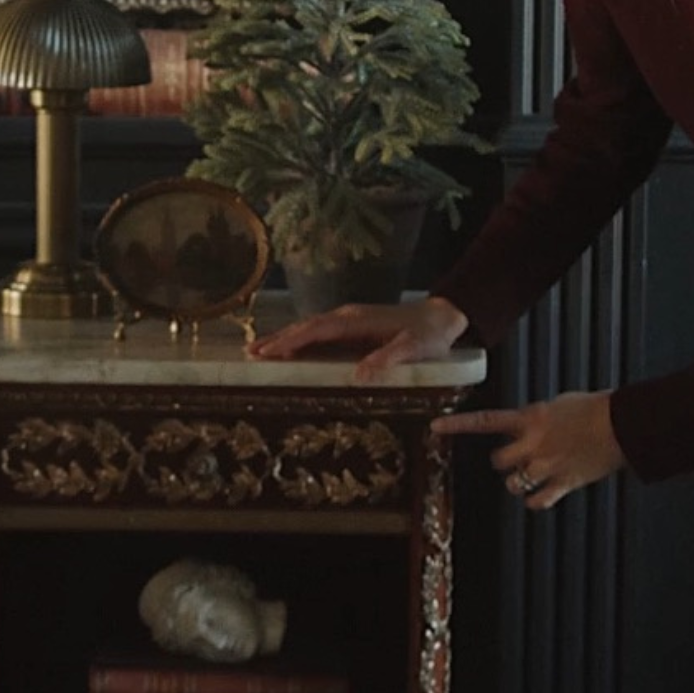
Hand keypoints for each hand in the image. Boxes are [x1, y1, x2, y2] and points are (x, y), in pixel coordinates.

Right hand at [249, 296, 468, 381]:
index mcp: (357, 321)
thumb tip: (360, 375)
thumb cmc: (429, 336)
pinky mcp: (351, 328)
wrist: (443, 318)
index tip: (270, 352)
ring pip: (309, 328)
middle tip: (250, 354)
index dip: (293, 340)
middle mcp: (347, 317)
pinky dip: (299, 341)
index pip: (317, 330)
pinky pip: (318, 333)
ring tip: (258, 352)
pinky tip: (287, 351)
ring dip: (284, 339)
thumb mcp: (414, 349)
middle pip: (305, 326)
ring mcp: (348, 321)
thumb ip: (389, 359)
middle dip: (278, 339)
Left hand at [431, 392, 625, 508]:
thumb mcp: (558, 404)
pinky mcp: (563, 483)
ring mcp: (546, 466)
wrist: (623, 424)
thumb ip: (536, 417)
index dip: (458, 425)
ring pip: (513, 485)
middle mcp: (533, 443)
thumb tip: (527, 425)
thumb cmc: (595, 409)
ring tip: (537, 474)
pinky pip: (537, 502)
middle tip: (520, 458)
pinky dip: (538, 501)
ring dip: (520, 482)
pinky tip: (546, 493)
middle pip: (497, 461)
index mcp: (530, 418)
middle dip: (505, 462)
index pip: (485, 421)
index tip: (434, 428)